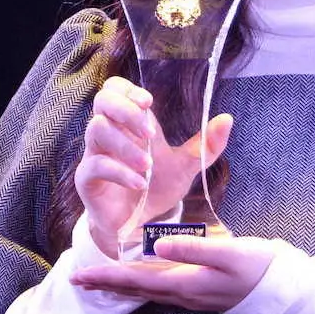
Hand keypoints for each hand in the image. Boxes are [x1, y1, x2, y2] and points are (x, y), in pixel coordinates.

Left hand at [70, 233, 277, 311]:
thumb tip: (157, 245)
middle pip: (136, 288)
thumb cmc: (256, 267)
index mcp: (184, 283)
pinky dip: (140, 282)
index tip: (80, 276)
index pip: (136, 281)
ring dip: (121, 284)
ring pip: (146, 289)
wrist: (280, 290)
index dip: (107, 277)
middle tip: (77, 279)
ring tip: (99, 278)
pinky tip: (138, 277)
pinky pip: (159, 288)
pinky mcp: (198, 289)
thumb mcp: (228, 253)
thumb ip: (193, 249)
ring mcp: (190, 293)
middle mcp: (182, 293)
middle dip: (107, 283)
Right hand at [74, 76, 232, 256]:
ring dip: (126, 146)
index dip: (128, 89)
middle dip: (126, 110)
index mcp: (128, 122)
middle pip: (103, 101)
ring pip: (97, 130)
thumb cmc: (157, 186)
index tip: (148, 102)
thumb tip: (228, 118)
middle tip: (150, 132)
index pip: (115, 89)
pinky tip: (140, 183)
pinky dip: (120, 172)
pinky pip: (95, 165)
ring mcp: (95, 154)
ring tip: (148, 166)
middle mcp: (109, 133)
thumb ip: (205, 145)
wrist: (139, 224)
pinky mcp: (86, 179)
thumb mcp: (186, 166)